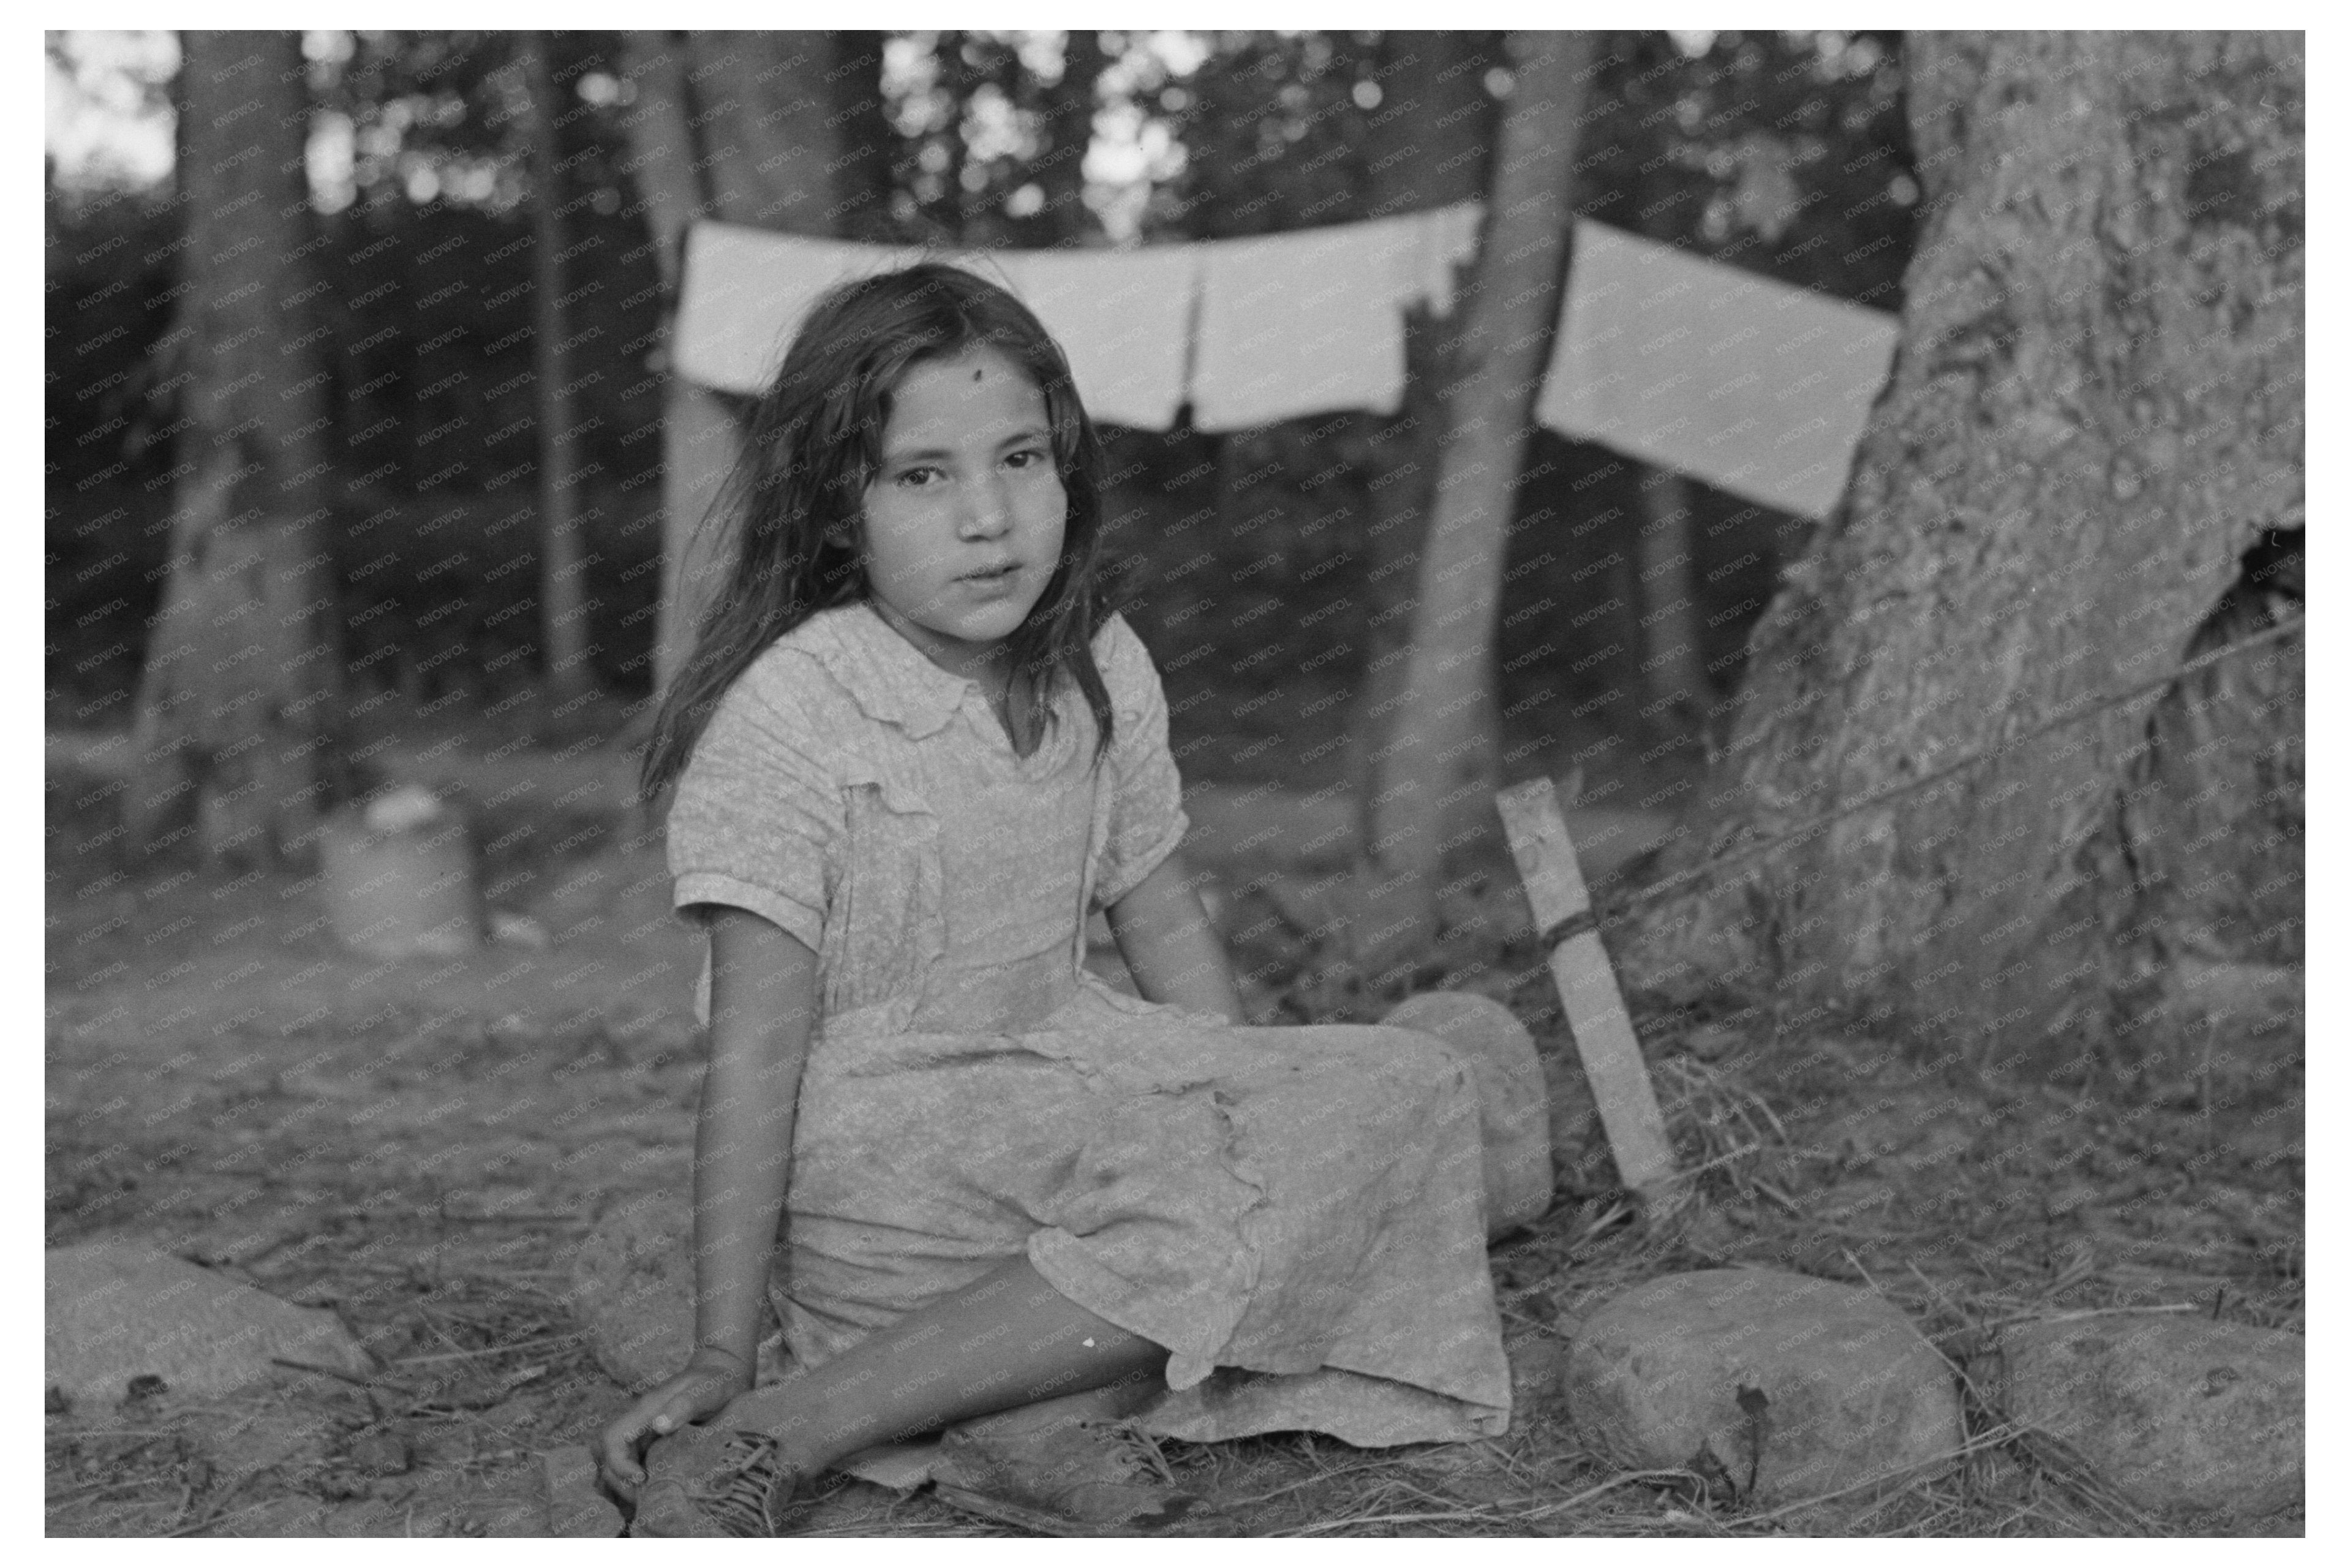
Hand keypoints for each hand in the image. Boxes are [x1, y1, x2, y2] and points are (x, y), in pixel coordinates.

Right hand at [596, 1347, 754, 1502]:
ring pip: (618, 1464)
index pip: (613, 1438)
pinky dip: (637, 1485)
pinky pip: (636, 1466)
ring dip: (626, 1486)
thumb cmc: (715, 1382)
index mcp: (647, 1409)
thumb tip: (660, 1425)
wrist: (723, 1375)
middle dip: (620, 1482)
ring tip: (649, 1504)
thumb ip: (686, 1404)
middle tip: (646, 1500)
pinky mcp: (655, 1445)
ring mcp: (645, 1435)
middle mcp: (640, 1424)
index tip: (641, 1479)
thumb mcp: (707, 1389)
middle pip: (610, 1457)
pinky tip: (654, 1498)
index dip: (619, 1463)